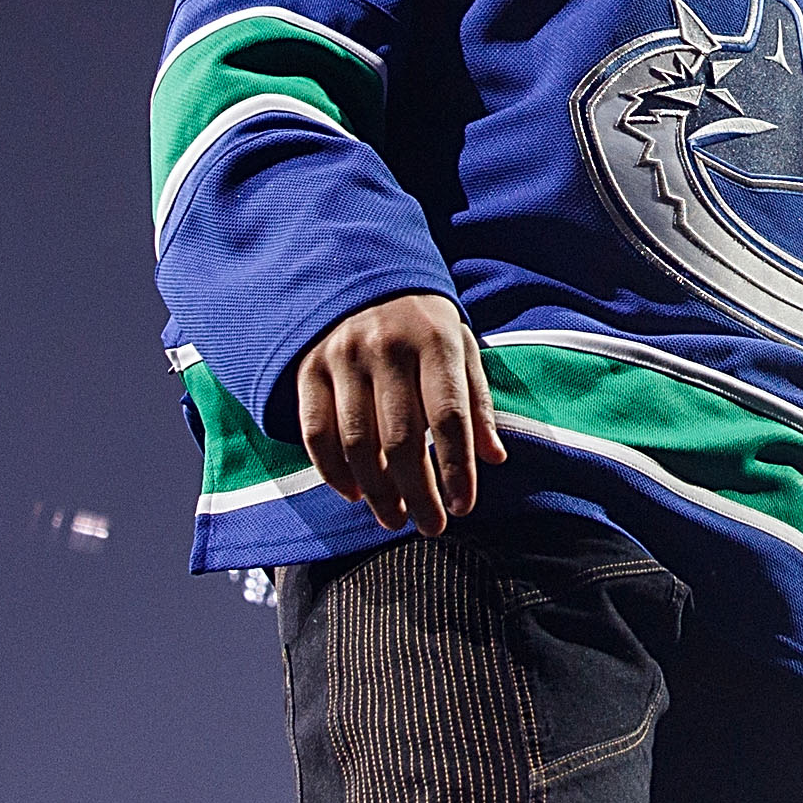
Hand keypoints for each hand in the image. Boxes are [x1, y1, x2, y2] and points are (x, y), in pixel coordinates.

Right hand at [293, 292, 507, 536]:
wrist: (362, 276)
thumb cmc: (424, 325)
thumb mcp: (463, 348)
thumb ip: (477, 401)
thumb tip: (495, 458)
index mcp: (435, 341)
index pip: (449, 417)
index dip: (457, 469)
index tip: (464, 507)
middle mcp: (386, 348)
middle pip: (401, 439)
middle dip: (418, 492)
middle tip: (430, 526)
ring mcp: (342, 357)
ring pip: (356, 443)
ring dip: (377, 491)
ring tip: (395, 519)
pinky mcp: (308, 368)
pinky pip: (315, 433)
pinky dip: (332, 472)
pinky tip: (354, 495)